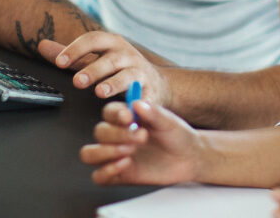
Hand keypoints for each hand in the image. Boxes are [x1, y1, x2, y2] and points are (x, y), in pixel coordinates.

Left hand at [38, 32, 170, 105]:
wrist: (156, 84)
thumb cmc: (119, 69)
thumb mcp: (96, 58)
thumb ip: (71, 54)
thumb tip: (41, 45)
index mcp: (112, 43)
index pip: (93, 40)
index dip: (76, 49)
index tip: (60, 62)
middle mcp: (127, 55)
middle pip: (109, 60)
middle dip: (93, 70)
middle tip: (77, 81)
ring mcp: (140, 72)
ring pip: (127, 76)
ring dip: (113, 84)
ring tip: (100, 92)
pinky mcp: (151, 90)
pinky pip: (143, 96)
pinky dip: (136, 102)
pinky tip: (127, 109)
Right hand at [79, 99, 199, 184]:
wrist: (189, 158)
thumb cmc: (178, 136)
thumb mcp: (169, 122)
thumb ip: (154, 113)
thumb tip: (137, 103)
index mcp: (126, 118)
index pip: (109, 112)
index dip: (115, 114)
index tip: (128, 117)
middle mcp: (117, 136)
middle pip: (99, 132)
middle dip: (118, 134)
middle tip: (141, 136)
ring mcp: (115, 156)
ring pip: (89, 154)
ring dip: (105, 152)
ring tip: (129, 152)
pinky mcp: (118, 175)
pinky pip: (98, 176)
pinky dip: (107, 171)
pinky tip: (125, 164)